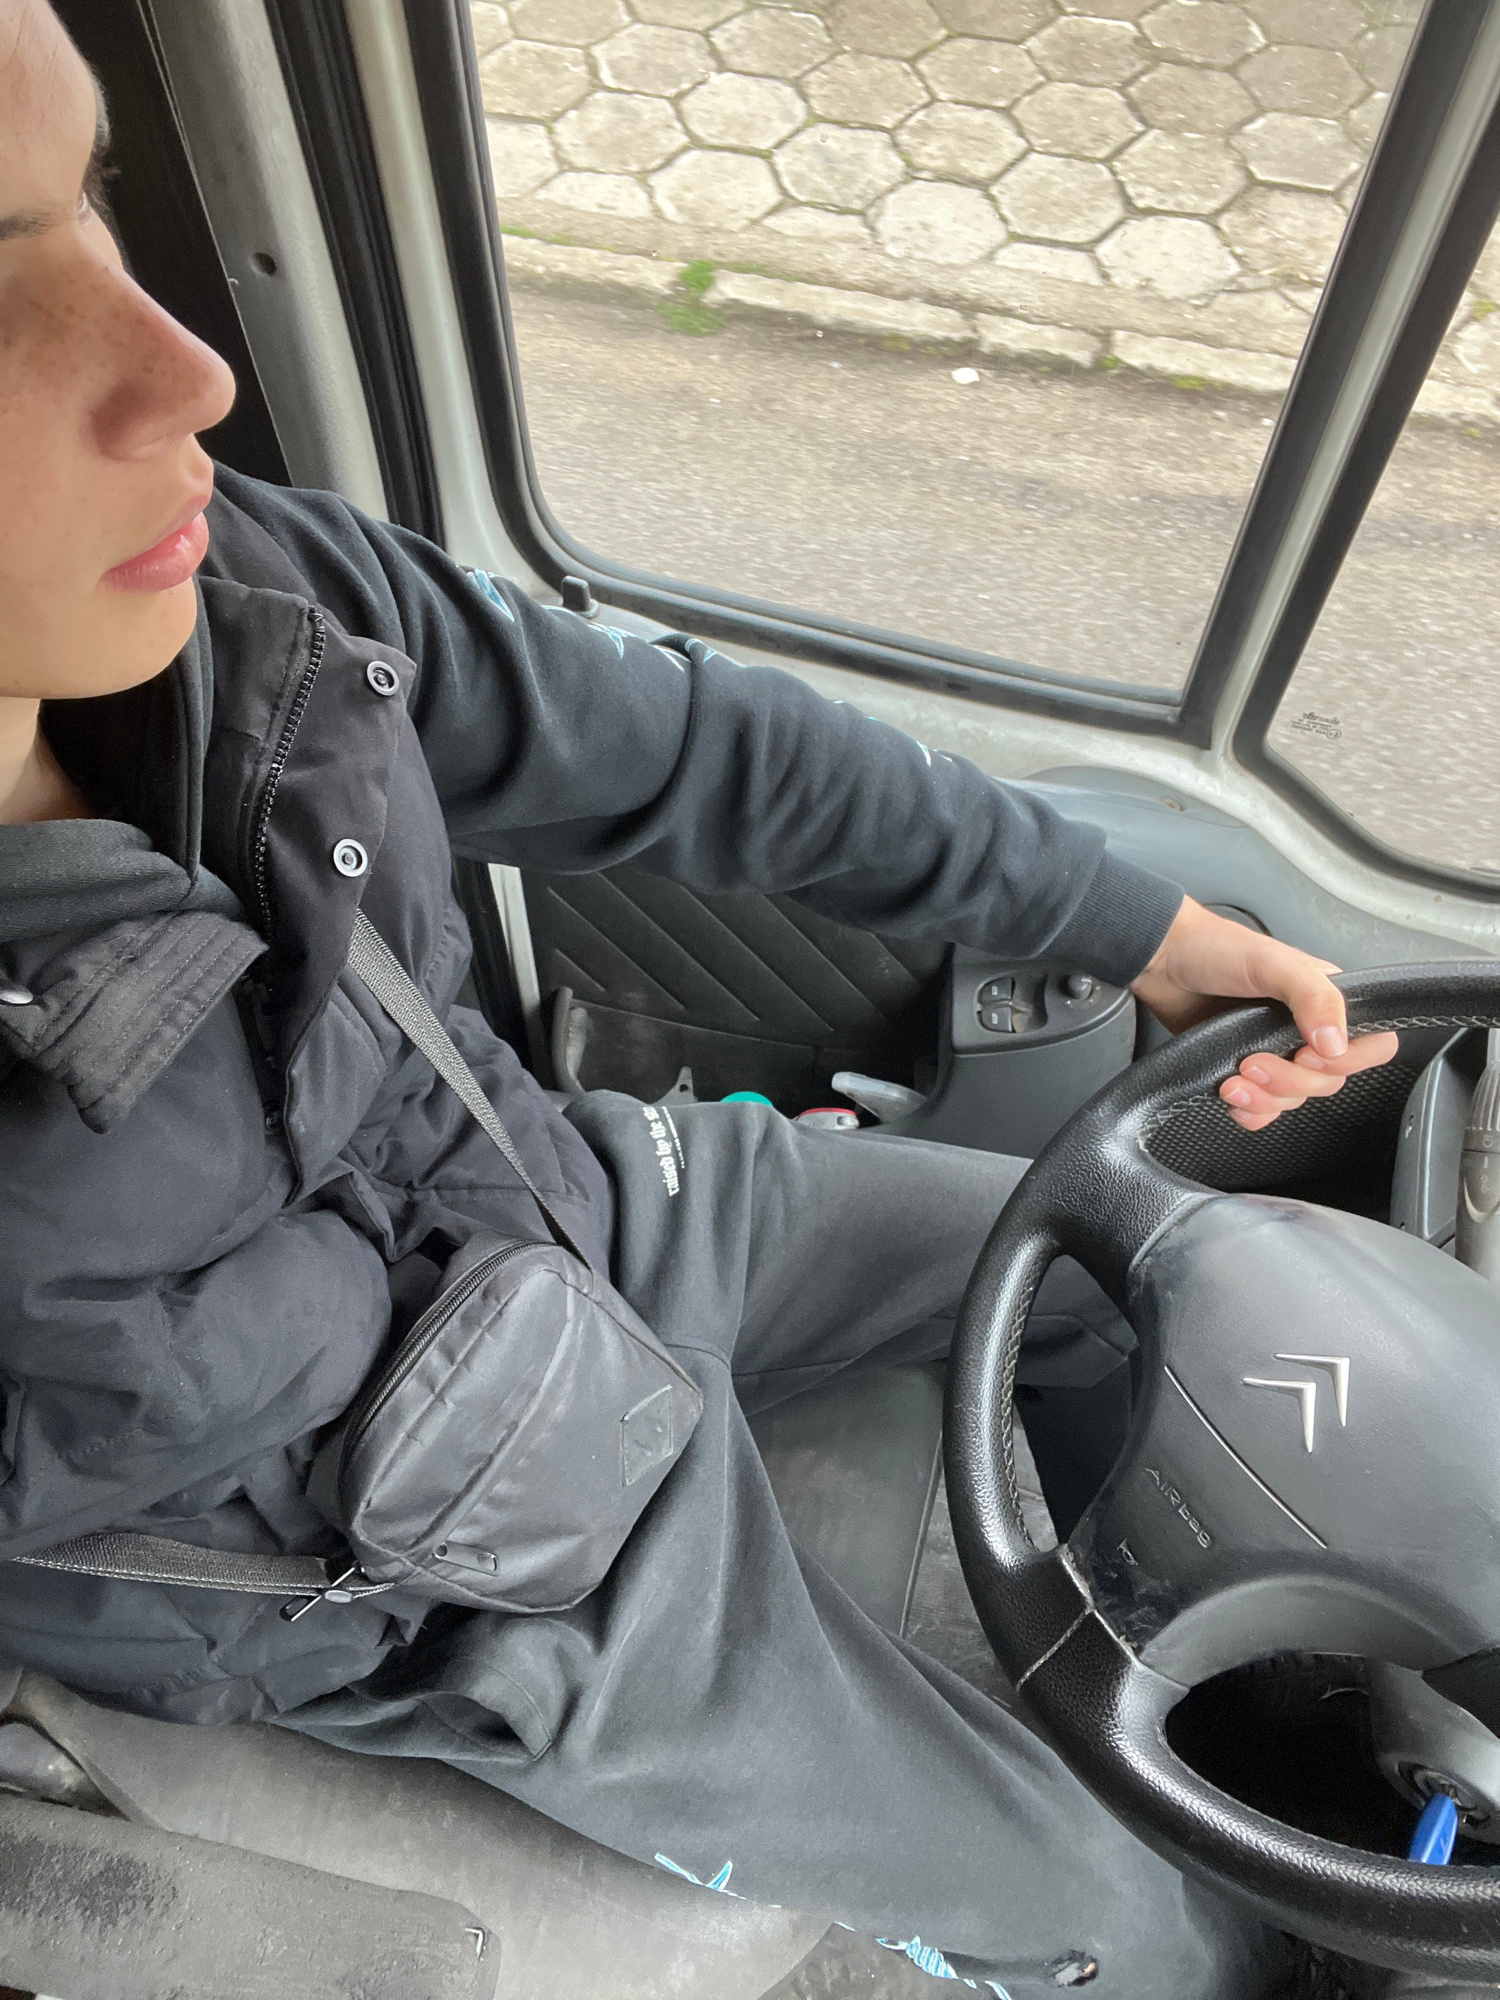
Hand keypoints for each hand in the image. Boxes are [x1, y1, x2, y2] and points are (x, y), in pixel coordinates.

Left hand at [1130, 897, 1399, 1131]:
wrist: (1162, 960)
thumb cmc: (1216, 948)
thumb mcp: (1272, 963)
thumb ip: (1313, 997)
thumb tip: (1336, 1044)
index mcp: (1326, 1001)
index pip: (1371, 1045)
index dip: (1348, 1061)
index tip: (1308, 1052)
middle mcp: (1306, 1029)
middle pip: (1329, 1081)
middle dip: (1290, 1080)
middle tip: (1252, 1061)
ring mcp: (1276, 1052)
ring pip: (1295, 1099)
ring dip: (1265, 1098)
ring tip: (1232, 1079)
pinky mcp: (1244, 1071)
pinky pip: (1265, 1110)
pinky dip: (1251, 1111)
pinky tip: (1231, 1095)